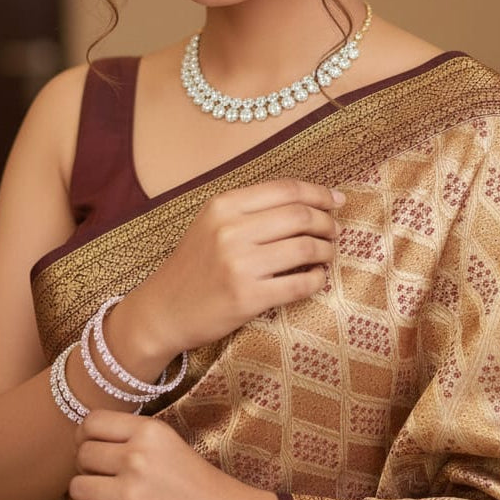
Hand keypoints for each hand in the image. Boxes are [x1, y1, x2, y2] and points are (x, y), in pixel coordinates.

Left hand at [66, 410, 283, 499]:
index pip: (91, 423)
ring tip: (99, 499)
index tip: (92, 448)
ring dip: (83, 495)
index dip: (84, 436)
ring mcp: (131, 493)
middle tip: (100, 477)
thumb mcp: (170, 443)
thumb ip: (133, 438)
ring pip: (77, 487)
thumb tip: (86, 442)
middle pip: (81, 455)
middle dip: (85, 467)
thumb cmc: (200, 482)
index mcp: (149, 431)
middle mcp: (137, 456)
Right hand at [120, 179, 343, 360]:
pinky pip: (299, 285)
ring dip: (327, 251)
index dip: (319, 193)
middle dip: (327, 222)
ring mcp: (239, 265)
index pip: (285, 189)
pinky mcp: (248, 297)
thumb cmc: (194, 265)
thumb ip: (251, 209)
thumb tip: (308, 201)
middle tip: (335, 231)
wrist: (163, 310)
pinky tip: (317, 278)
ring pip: (305, 248)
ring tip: (328, 254)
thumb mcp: (212, 223)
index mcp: (223, 206)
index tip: (337, 200)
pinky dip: (317, 280)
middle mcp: (231, 230)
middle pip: (300, 216)